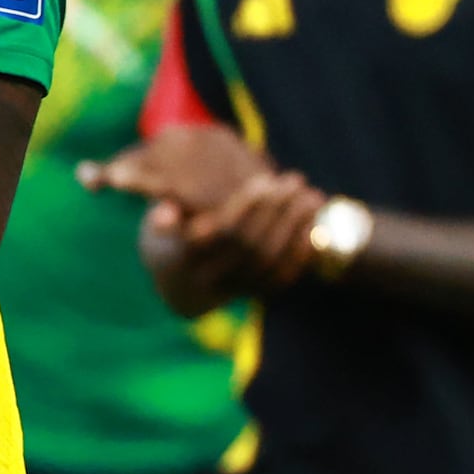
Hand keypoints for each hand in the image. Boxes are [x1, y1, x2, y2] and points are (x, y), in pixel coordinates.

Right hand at [97, 120, 325, 289]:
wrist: (178, 284)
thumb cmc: (166, 238)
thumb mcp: (155, 227)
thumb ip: (161, 215)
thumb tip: (164, 213)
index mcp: (187, 260)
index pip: (222, 233)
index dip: (246, 208)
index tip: (264, 180)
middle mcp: (211, 280)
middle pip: (252, 246)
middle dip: (277, 212)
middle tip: (295, 181)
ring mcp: (236, 290)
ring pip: (271, 261)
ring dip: (295, 227)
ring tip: (312, 195)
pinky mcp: (256, 293)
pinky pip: (284, 276)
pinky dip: (304, 249)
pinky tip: (317, 222)